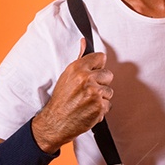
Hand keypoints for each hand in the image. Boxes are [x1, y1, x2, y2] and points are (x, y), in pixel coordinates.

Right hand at [32, 37, 113, 152]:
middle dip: (101, 83)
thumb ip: (80, 59)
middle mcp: (86, 79)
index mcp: (77, 68)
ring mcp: (94, 93)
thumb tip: (84, 42)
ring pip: (109, 91)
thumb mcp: (67, 76)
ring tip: (87, 102)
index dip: (98, 66)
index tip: (93, 72)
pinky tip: (89, 110)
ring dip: (101, 98)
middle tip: (88, 91)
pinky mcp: (100, 107)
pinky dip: (100, 109)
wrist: (55, 122)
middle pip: (108, 75)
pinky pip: (108, 105)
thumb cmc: (60, 100)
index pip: (100, 57)